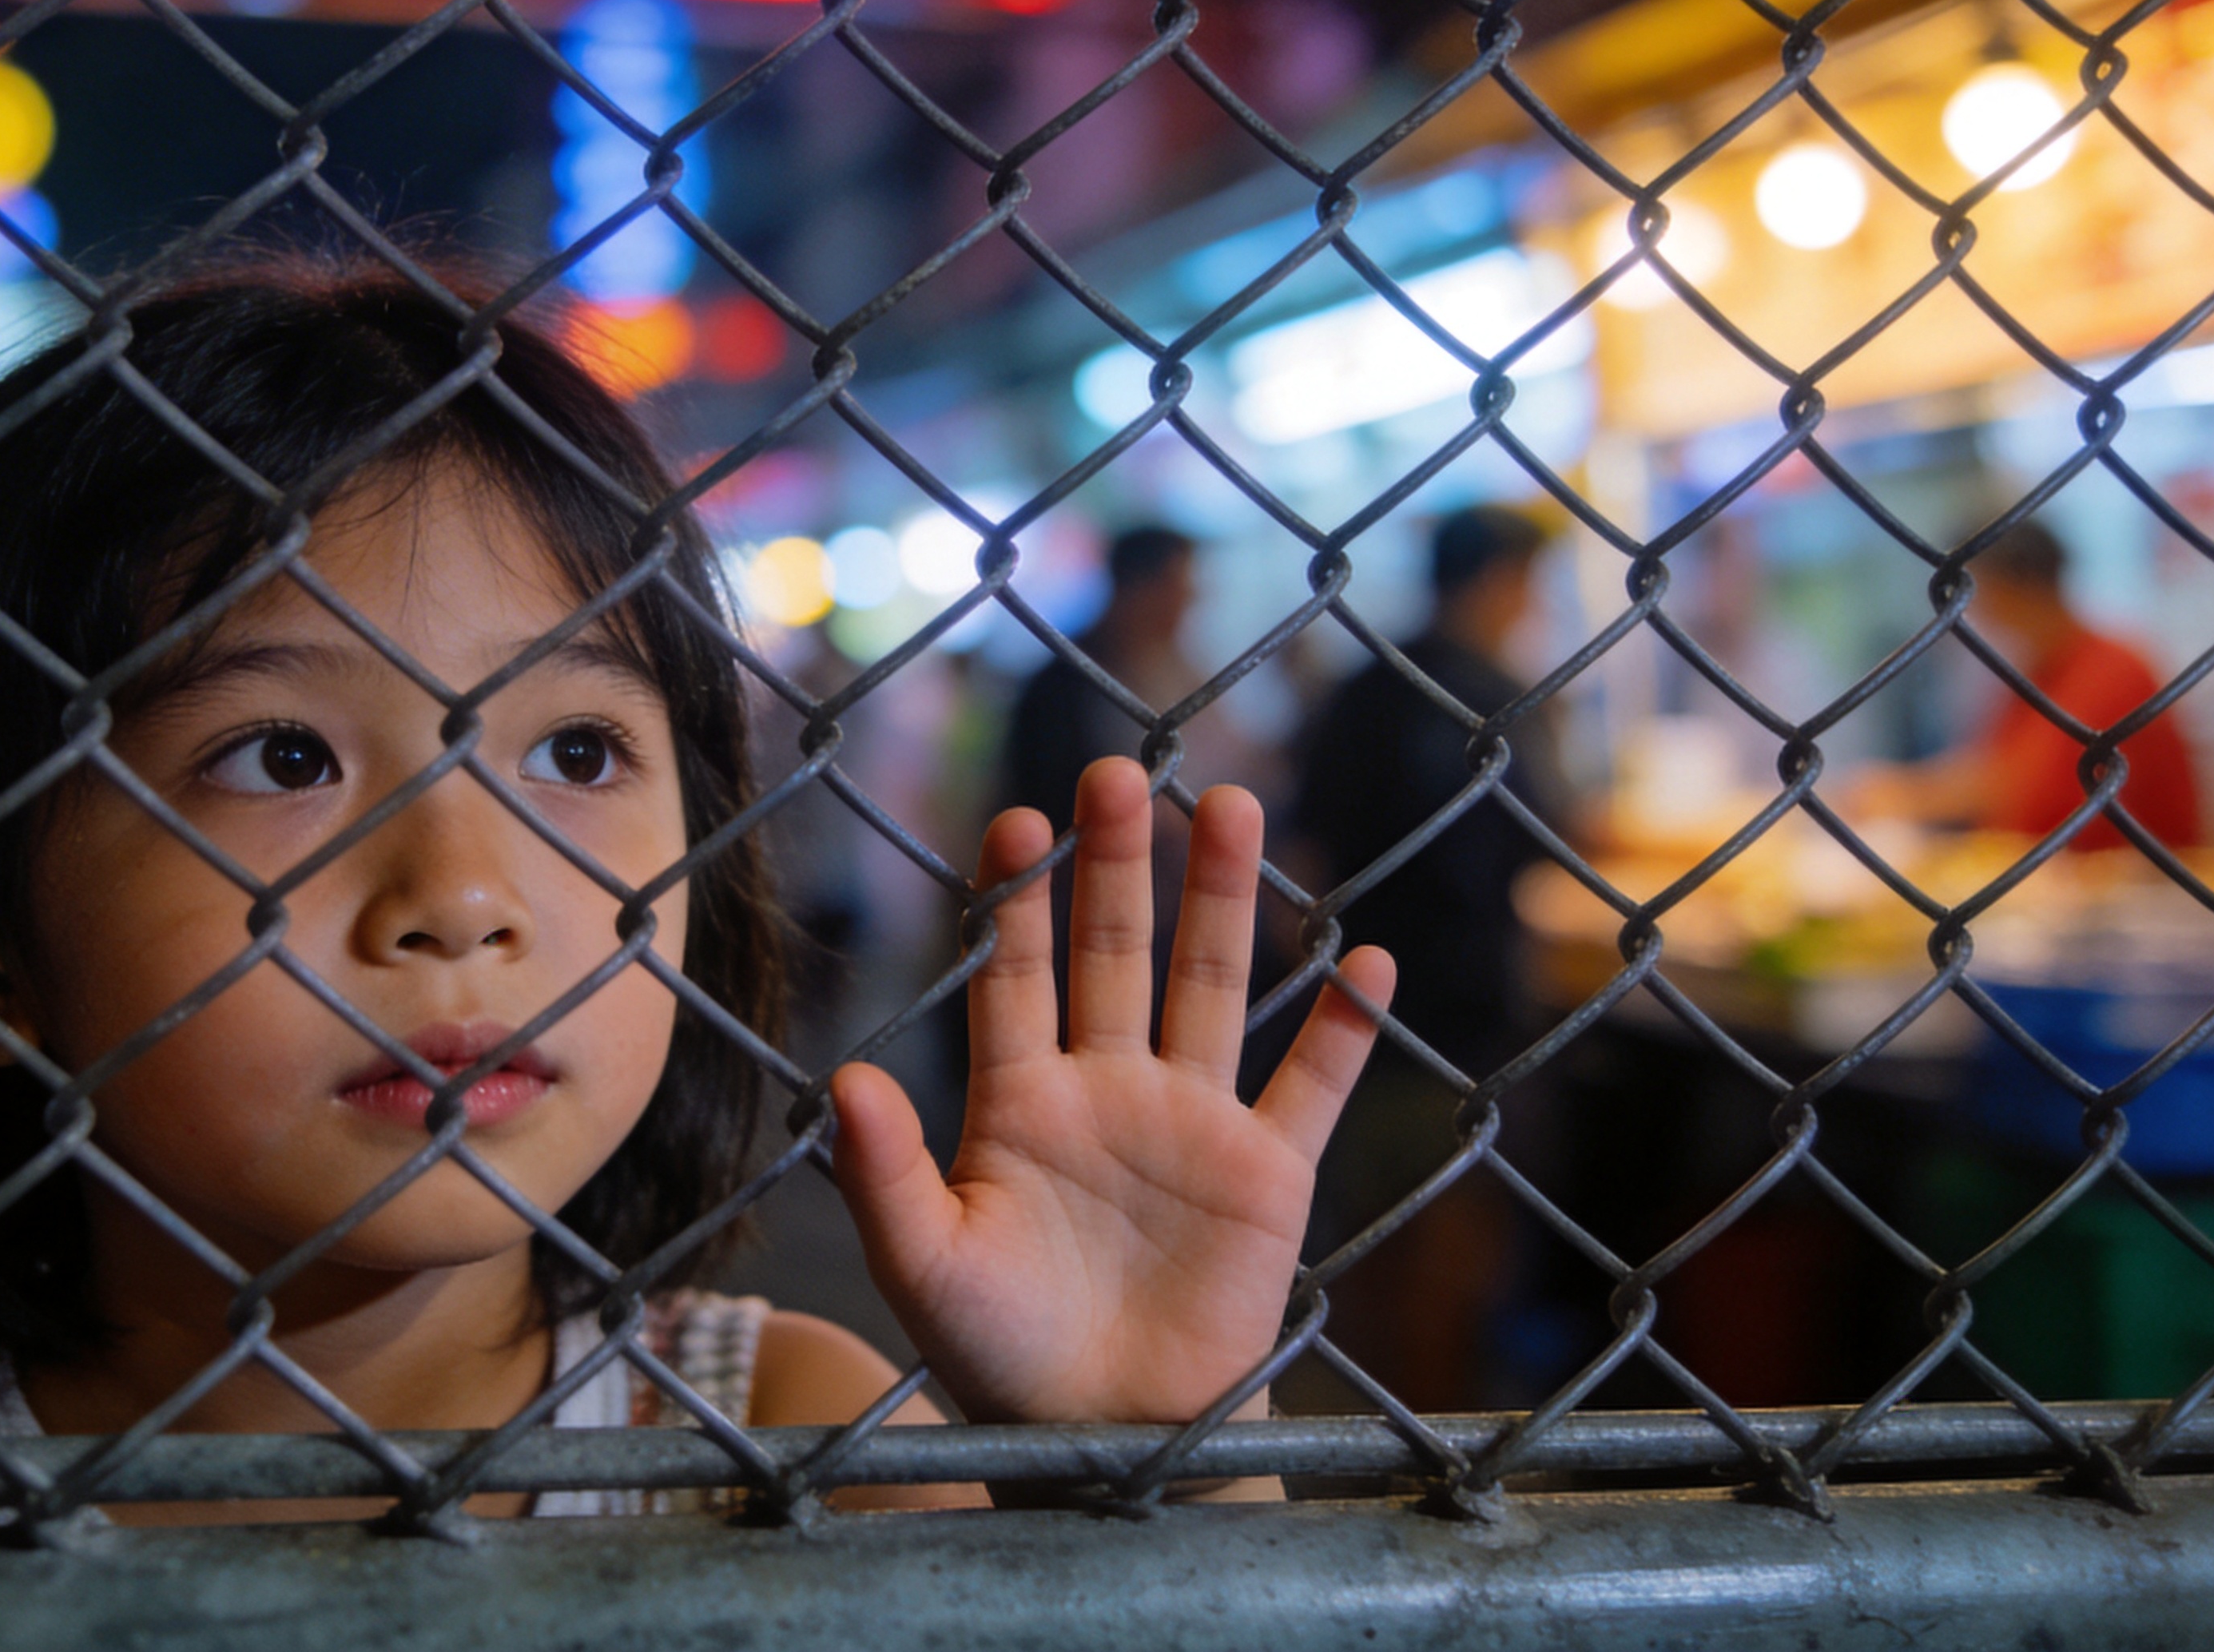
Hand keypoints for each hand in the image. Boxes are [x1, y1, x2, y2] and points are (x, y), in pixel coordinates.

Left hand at [829, 757, 1393, 1427]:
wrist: (1101, 1442)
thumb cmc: (998, 1355)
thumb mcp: (924, 1267)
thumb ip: (885, 1174)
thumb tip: (843, 1079)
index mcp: (1019, 1102)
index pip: (1014, 977)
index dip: (1016, 901)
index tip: (1016, 821)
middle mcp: (1107, 1090)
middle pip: (1116, 953)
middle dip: (1117, 865)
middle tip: (1118, 772)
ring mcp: (1191, 1125)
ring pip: (1210, 988)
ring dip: (1223, 900)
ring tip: (1231, 806)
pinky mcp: (1267, 1177)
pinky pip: (1310, 1088)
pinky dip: (1344, 1029)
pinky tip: (1370, 960)